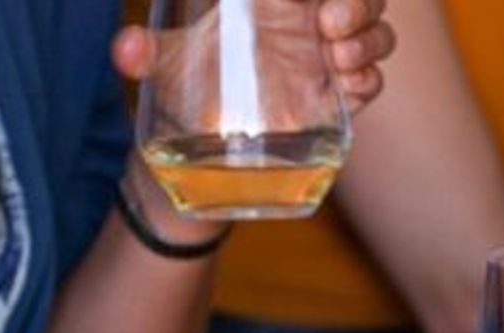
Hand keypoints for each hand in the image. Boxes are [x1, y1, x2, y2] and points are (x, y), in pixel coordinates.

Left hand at [112, 0, 393, 112]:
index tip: (314, 2)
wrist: (204, 148)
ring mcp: (328, 61)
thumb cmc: (190, 86)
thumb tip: (126, 50)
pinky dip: (367, 80)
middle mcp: (308, 25)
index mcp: (275, 2)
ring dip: (367, 42)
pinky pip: (371, 82)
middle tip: (329, 25)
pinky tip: (346, 87)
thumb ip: (147, 51)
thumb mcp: (165, 64)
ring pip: (377, 35)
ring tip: (337, 58)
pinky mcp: (339, 100)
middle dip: (360, 5)